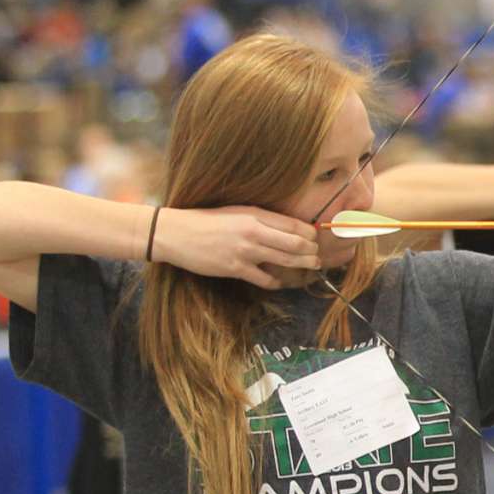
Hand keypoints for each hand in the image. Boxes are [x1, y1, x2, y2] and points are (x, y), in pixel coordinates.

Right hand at [162, 206, 320, 286]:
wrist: (176, 233)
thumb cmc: (207, 220)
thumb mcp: (237, 211)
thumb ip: (263, 219)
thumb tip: (290, 228)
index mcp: (255, 215)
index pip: (294, 226)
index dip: (311, 235)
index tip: (316, 239)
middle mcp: (253, 232)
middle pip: (296, 244)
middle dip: (312, 252)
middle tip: (317, 257)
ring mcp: (245, 251)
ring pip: (286, 261)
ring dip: (302, 266)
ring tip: (311, 267)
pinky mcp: (235, 269)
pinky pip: (265, 279)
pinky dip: (276, 282)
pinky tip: (280, 281)